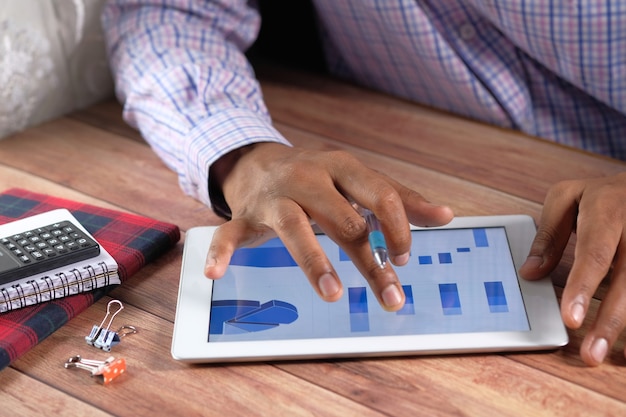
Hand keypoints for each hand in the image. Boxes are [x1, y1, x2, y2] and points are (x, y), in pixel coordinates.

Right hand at [204, 142, 452, 310]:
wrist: (260, 160)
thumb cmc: (319, 177)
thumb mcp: (358, 180)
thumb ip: (399, 198)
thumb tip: (446, 215)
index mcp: (341, 167)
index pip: (379, 195)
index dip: (398, 229)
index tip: (403, 259)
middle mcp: (308, 178)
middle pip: (344, 220)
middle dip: (370, 261)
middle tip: (391, 296)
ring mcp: (275, 197)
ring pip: (294, 228)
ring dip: (313, 262)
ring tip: (332, 294)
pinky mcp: (246, 214)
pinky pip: (229, 233)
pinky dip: (222, 252)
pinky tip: (216, 273)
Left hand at [519, 172, 625, 365]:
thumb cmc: (601, 194)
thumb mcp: (566, 198)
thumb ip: (549, 236)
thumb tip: (529, 272)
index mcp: (608, 212)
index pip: (594, 255)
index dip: (583, 288)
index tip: (571, 319)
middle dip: (609, 321)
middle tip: (591, 353)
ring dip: (622, 326)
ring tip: (603, 353)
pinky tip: (623, 346)